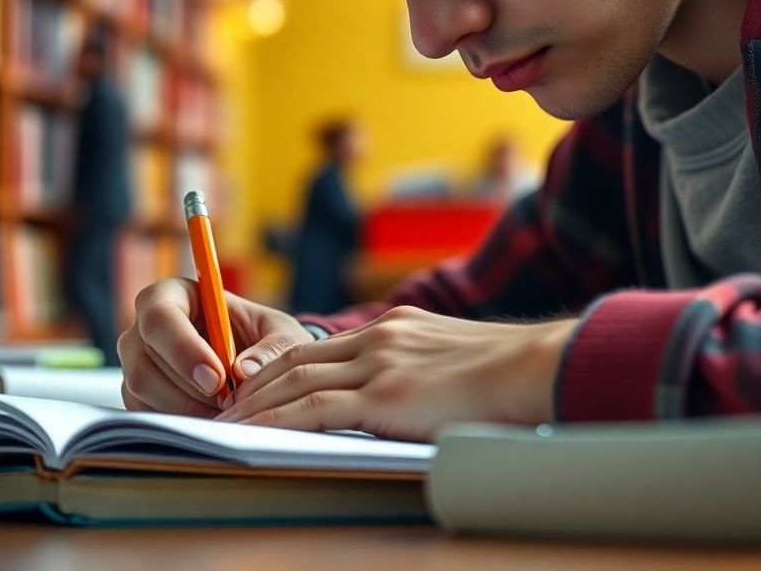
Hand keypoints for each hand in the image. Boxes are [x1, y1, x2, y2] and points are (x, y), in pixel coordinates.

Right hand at [118, 277, 312, 415]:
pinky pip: (145, 412)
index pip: (160, 314)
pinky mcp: (138, 394)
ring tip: (224, 410)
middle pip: (143, 357)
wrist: (261, 368)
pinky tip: (211, 418)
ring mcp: (137, 361)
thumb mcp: (283, 335)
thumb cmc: (267, 340)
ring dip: (185, 405)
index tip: (217, 377)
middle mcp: (146, 327)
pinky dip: (178, 420)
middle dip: (186, 385)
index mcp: (176, 294)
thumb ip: (272, 347)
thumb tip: (244, 370)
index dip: (183, 347)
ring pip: (142, 388)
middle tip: (225, 402)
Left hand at [215, 306, 577, 441]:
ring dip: (256, 403)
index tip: (256, 385)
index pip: (322, 346)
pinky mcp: (386, 394)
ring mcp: (382, 362)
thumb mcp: (455, 358)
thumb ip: (421, 368)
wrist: (534, 366)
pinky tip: (255, 434)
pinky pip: (315, 408)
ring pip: (297, 381)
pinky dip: (277, 421)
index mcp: (397, 326)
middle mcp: (382, 336)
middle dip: (256, 383)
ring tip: (227, 424)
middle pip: (299, 357)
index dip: (281, 367)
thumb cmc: (507, 373)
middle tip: (226, 406)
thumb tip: (410, 394)